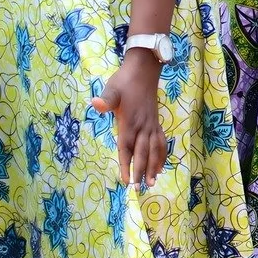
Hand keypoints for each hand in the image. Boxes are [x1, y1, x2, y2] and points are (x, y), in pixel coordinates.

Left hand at [94, 50, 166, 188]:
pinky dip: (161, 155)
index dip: (126, 165)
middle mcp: (143, 126)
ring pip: (154, 149)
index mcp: (130, 122)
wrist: (144, 69)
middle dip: (141, 170)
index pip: (127, 147)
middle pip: (142, 152)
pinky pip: (161, 142)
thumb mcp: (112, 88)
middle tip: (139, 188)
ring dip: (153, 166)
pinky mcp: (156, 122)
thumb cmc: (125, 81)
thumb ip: (106, 99)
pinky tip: (161, 165)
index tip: (126, 180)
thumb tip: (96, 104)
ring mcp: (151, 124)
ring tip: (152, 181)